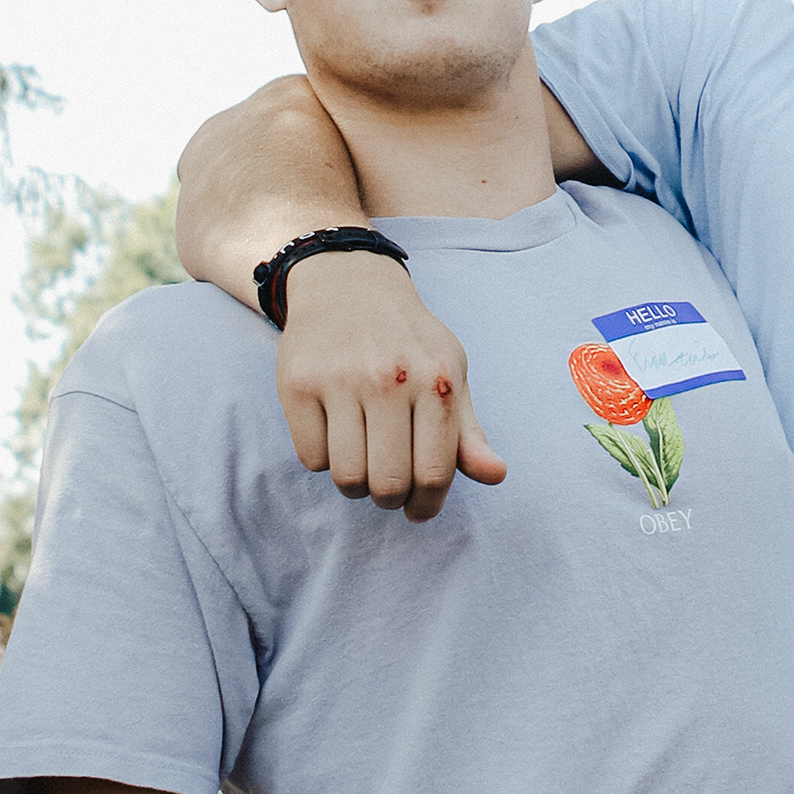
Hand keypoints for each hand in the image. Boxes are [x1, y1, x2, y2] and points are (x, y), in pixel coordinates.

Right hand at [278, 249, 505, 521]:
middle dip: (389, 498)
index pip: (434, 473)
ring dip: (355, 484)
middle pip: (388, 483)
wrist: (347, 283)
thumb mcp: (450, 374)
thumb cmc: (408, 341)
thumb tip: (495, 475)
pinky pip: (311, 458)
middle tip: (387, 487)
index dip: (426, 505)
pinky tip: (334, 434)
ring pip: (347, 477)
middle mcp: (390, 378)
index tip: (417, 509)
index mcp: (437, 381)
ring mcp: (340, 379)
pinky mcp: (298, 383)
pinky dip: (323, 459)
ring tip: (361, 462)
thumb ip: (468, 432)